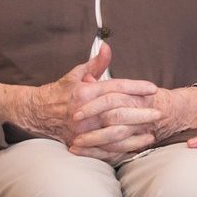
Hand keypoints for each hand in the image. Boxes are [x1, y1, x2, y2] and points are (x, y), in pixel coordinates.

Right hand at [19, 44, 161, 160]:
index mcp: (84, 92)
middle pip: (117, 112)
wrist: (37, 112)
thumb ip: (96, 63)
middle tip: (159, 112)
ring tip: (152, 133)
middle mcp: (83, 111)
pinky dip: (121, 149)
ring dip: (134, 134)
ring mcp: (81, 129)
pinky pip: (104, 149)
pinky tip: (136, 148)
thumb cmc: (60, 91)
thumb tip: (107, 46)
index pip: (115, 88)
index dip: (136, 87)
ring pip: (113, 133)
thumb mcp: (77, 74)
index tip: (152, 89)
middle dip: (140, 113)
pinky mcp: (80, 143)